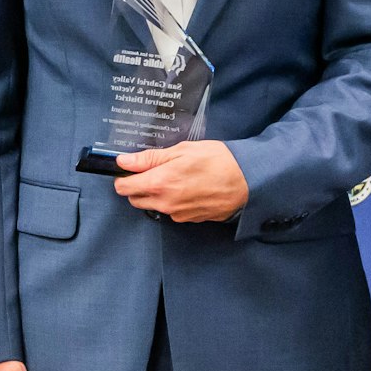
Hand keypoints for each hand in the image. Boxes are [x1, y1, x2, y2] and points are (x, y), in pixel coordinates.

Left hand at [112, 140, 248, 223]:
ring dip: (155, 194)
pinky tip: (187, 187)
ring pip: (153, 206)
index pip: (123, 187)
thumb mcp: (182, 150)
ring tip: (175, 177)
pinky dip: (172, 201)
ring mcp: (177, 214)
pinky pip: (171, 211)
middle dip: (137, 186)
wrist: (247, 181)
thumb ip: (149, 158)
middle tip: (153, 170)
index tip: (130, 168)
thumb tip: (124, 161)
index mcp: (160, 183)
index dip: (123, 176)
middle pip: (135, 199)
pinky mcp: (188, 219)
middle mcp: (165, 203)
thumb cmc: (218, 161)